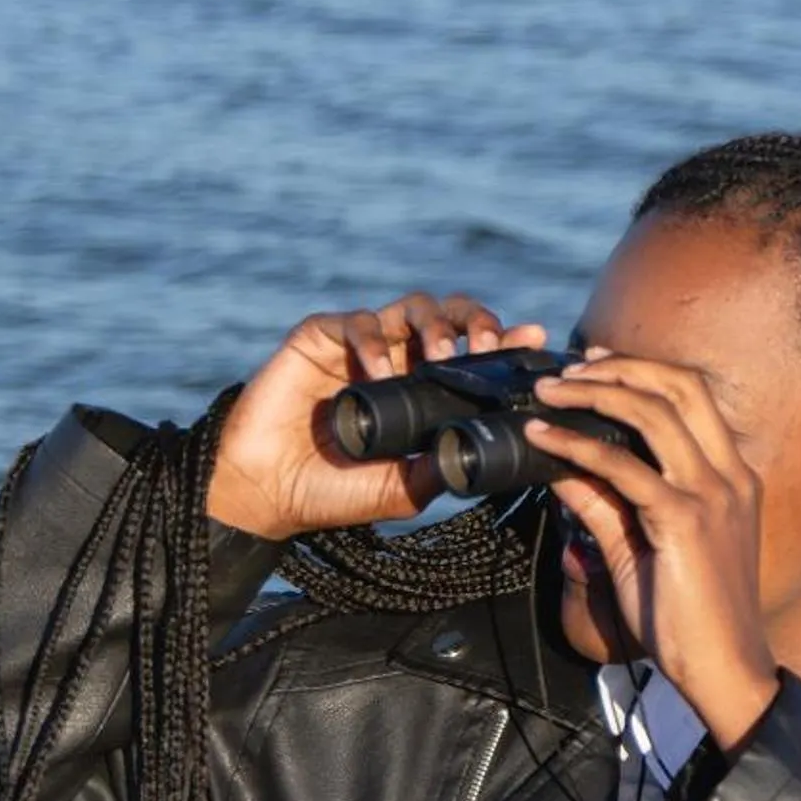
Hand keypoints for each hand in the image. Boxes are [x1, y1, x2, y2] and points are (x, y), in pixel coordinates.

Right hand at [208, 294, 546, 542]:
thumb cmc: (335, 492)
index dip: (505, 342)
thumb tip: (489, 448)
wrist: (268, 493)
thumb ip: (442, 465)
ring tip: (437, 357)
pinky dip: (374, 339)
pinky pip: (356, 321)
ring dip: (435, 325)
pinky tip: (382, 370)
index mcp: (426, 388)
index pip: (474, 353)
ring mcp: (361, 346)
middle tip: (484, 347)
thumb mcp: (405, 488)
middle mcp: (401, 359)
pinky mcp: (319, 338)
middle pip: (453, 315)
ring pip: (414, 307)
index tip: (533, 340)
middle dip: (476, 322)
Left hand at [527, 357, 782, 748]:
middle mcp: (729, 476)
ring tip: (548, 394)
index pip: (694, 397)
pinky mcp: (683, 521)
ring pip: (654, 413)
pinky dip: (577, 446)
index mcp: (733, 478)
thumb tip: (562, 470)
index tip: (597, 365)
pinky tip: (542, 441)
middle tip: (569, 369)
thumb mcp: (642, 550)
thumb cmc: (690, 619)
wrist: (723, 669)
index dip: (644, 371)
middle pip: (681, 386)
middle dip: (622, 367)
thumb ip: (607, 505)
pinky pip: (623, 467)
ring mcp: (711, 495)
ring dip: (594, 394)